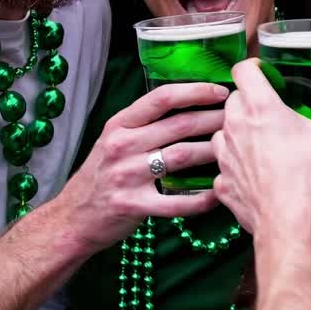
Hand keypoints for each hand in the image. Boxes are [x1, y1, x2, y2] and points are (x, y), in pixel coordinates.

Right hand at [57, 83, 227, 253]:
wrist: (74, 218)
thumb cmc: (102, 175)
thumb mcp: (114, 140)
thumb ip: (144, 124)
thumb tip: (189, 104)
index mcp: (120, 125)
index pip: (161, 98)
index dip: (195, 91)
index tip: (220, 92)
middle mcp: (122, 146)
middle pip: (178, 125)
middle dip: (213, 119)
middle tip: (237, 119)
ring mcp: (127, 175)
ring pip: (181, 157)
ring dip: (212, 152)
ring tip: (234, 149)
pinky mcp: (133, 205)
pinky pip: (176, 201)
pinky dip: (201, 198)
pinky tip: (218, 193)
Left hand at [212, 59, 310, 235]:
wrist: (286, 218)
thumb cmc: (306, 171)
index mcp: (259, 106)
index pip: (243, 69)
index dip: (253, 68)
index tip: (266, 75)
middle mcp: (234, 125)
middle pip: (233, 100)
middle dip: (249, 103)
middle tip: (271, 114)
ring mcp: (223, 155)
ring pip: (222, 132)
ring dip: (237, 134)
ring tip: (260, 145)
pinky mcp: (221, 182)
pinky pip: (224, 168)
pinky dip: (235, 169)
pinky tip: (253, 176)